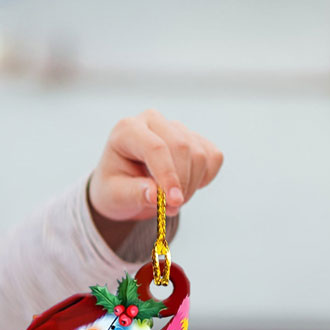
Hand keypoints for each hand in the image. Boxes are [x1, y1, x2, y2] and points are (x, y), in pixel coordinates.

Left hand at [88, 109, 223, 222]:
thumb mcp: (116, 196)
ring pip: (200, 154)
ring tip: (171, 201)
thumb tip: (156, 195)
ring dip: (191, 186)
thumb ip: (134, 194)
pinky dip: (204, 178)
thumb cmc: (116, 188)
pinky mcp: (195, 138)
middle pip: (182, 147)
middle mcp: (152, 121)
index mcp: (127, 130)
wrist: (124, 185)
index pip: (155, 147)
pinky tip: (185, 186)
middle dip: (181, 183)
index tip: (174, 202)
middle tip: (169, 208)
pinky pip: (213, 157)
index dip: (168, 175)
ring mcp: (176, 127)